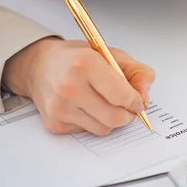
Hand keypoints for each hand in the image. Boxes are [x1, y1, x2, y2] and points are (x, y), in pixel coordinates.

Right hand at [2, 38, 154, 135]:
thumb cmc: (77, 58)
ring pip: (103, 129)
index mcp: (86, 63)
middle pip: (114, 117)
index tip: (138, 101)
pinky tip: (87, 107)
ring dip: (111, 119)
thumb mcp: (111, 54)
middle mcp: (70, 86)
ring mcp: (60, 107)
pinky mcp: (54, 123)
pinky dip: (94, 122)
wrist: (41, 66)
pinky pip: (87, 132)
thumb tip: (145, 97)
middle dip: (127, 115)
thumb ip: (136, 72)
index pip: (121, 95)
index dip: (136, 101)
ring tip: (105, 103)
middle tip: (127, 107)